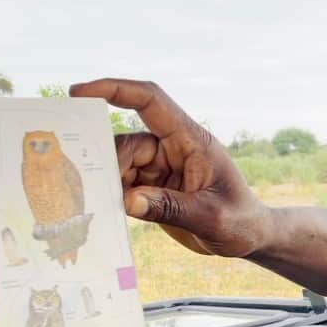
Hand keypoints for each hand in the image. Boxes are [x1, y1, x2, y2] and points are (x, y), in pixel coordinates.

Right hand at [69, 79, 271, 257]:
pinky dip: (112, 197)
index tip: (78, 92)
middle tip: (94, 189)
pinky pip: (123, 186)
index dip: (114, 89)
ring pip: (119, 165)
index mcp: (192, 139)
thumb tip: (128, 201)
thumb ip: (171, 208)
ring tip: (99, 206)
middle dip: (108, 163)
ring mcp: (161, 167)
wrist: (248, 237)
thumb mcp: (211, 217)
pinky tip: (106, 213)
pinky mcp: (152, 187)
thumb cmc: (240, 221)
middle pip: (126, 143)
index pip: (150, 101)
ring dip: (108, 183)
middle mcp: (173, 147)